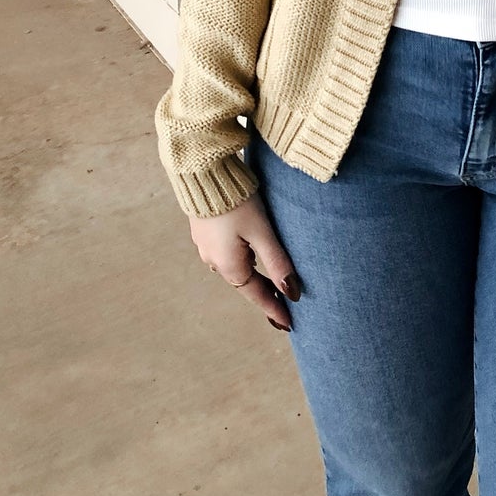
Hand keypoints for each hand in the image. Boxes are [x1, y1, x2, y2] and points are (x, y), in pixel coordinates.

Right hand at [189, 193, 300, 331]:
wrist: (202, 171)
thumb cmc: (236, 201)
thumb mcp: (262, 231)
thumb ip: (277, 261)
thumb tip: (293, 293)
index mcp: (229, 265)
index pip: (257, 294)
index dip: (274, 308)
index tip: (288, 324)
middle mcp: (214, 261)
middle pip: (245, 282)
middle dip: (264, 293)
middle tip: (283, 305)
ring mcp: (206, 246)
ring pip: (235, 267)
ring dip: (252, 275)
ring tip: (270, 281)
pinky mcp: (204, 231)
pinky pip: (226, 252)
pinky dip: (242, 258)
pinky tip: (249, 252)